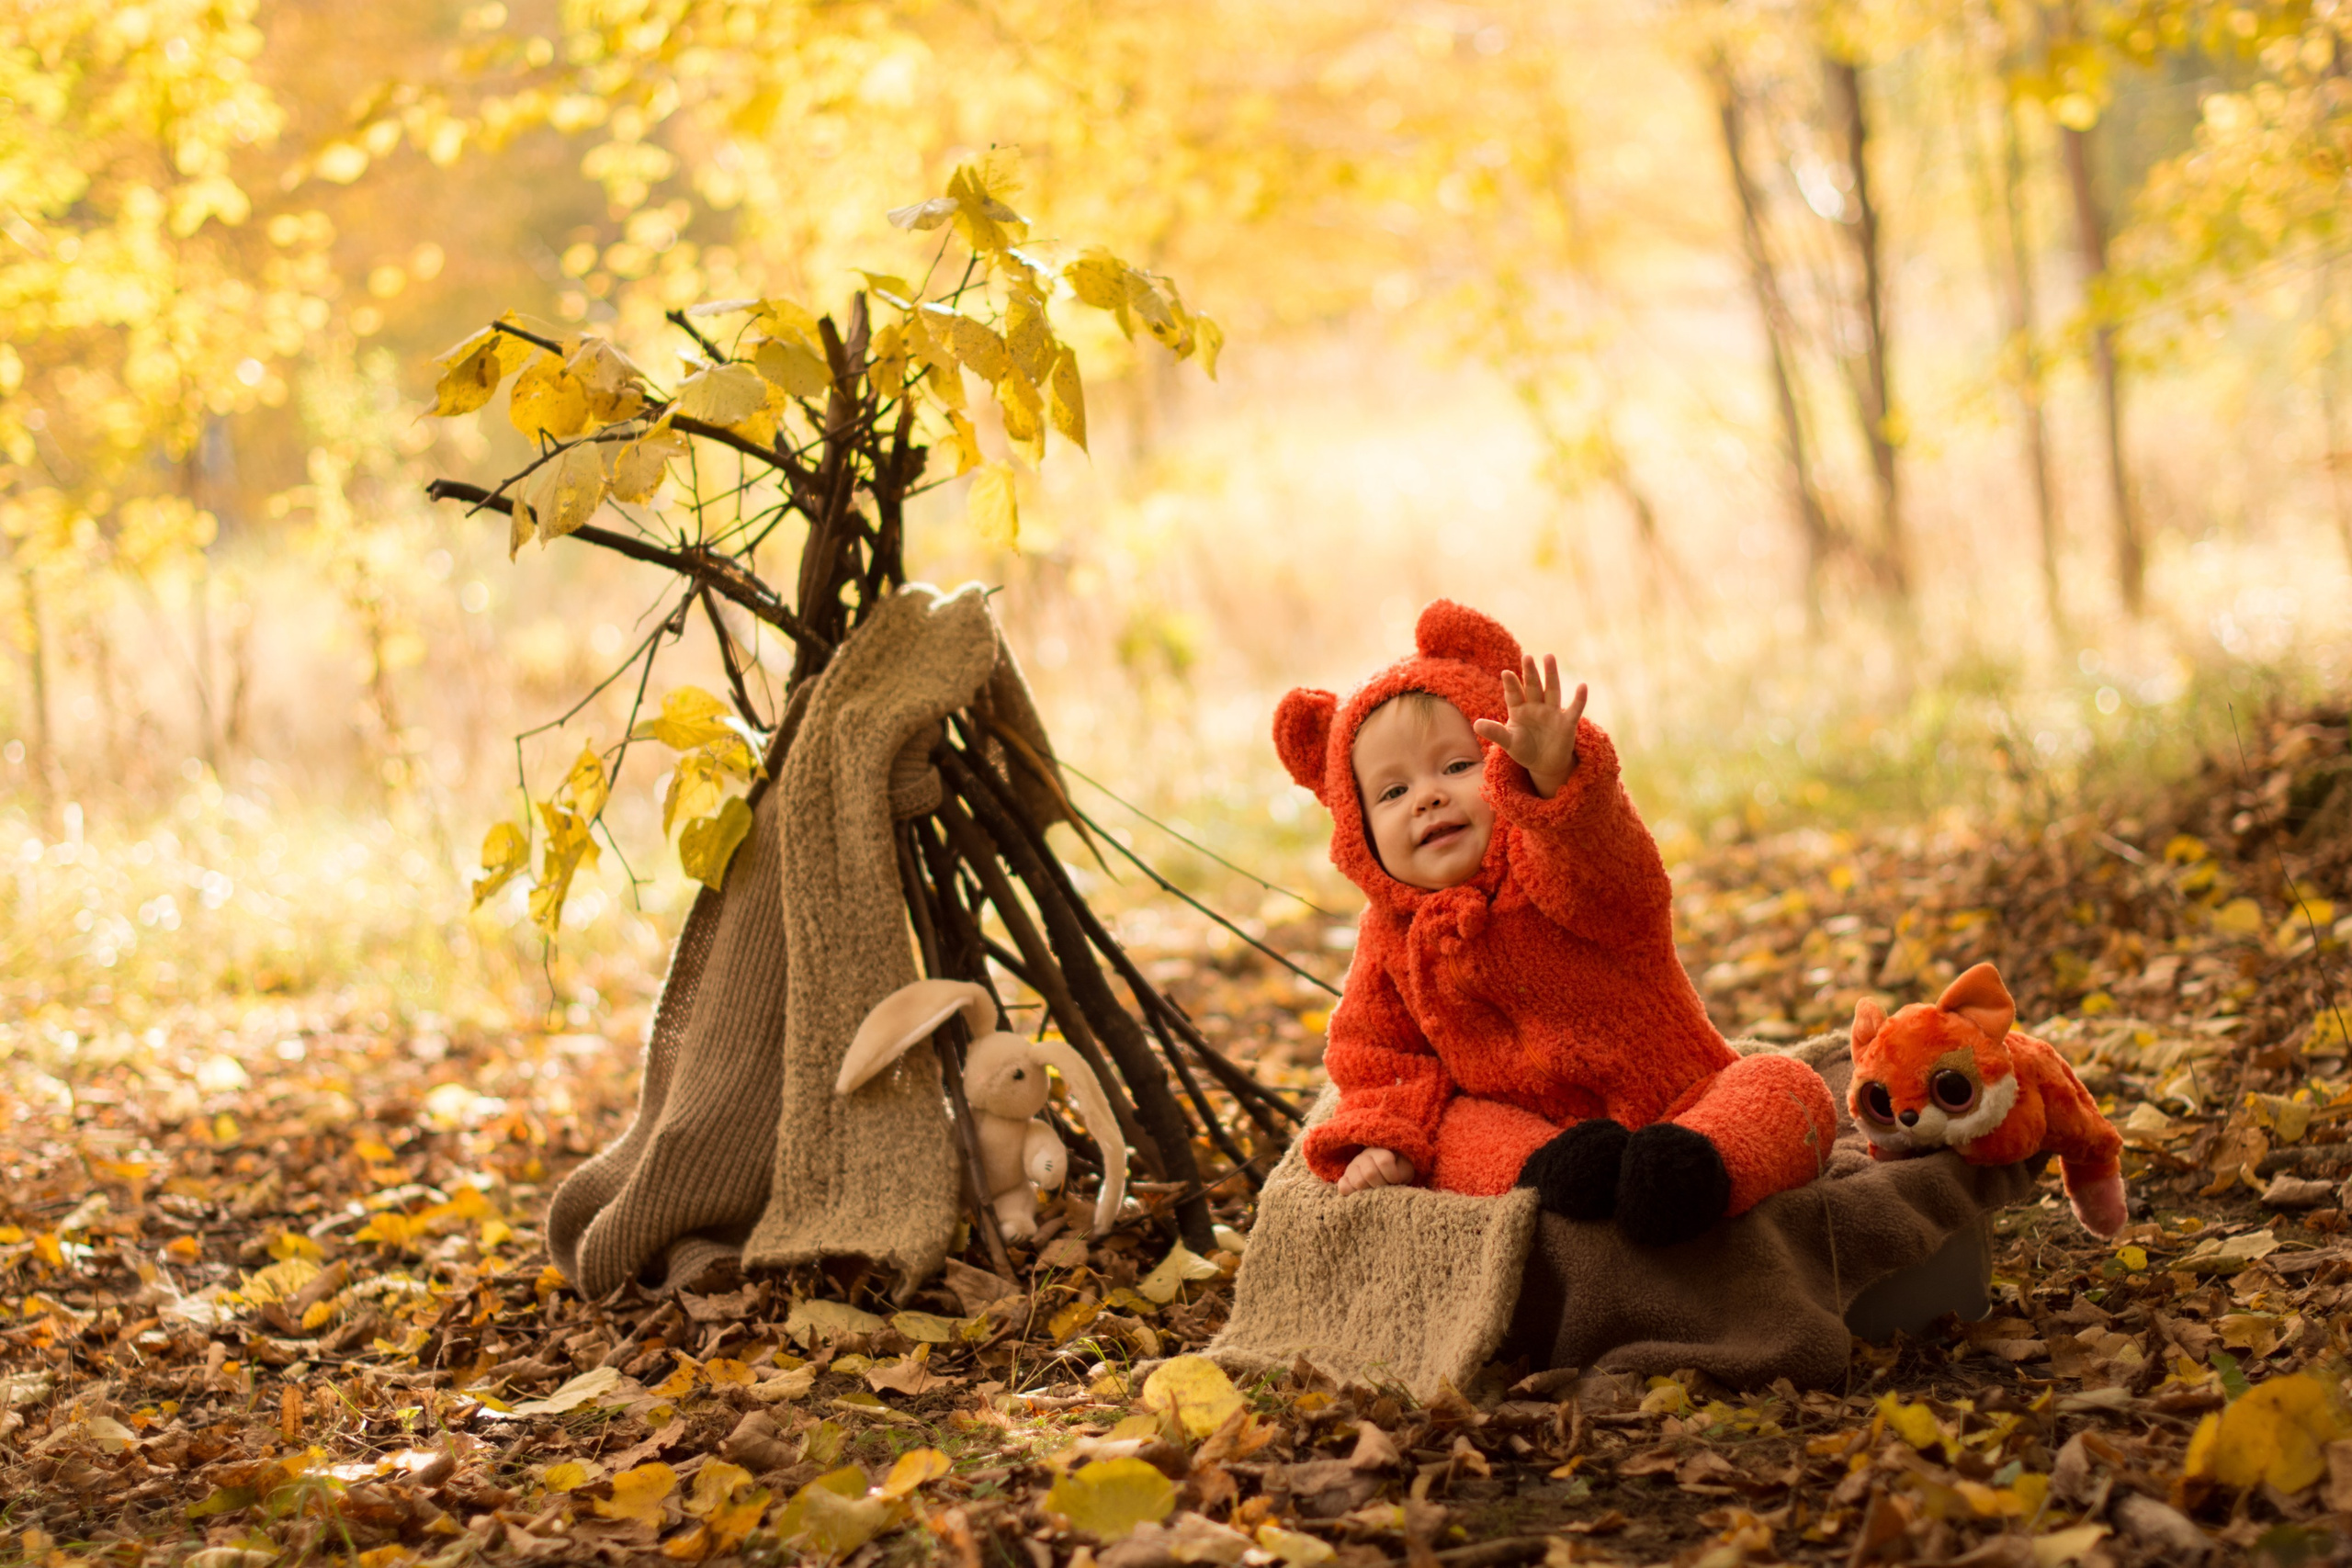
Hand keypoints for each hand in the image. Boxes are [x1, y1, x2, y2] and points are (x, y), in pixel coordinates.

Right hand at [1335, 1147, 1414, 1193]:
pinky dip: (1353, 1194)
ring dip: (1370, 1191)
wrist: (1386, 1173)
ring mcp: (1352, 1167)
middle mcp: (1363, 1156)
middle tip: (1386, 1188)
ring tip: (1376, 1191)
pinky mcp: (1345, 1179)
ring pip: (1357, 1182)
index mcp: (1380, 1150)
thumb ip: (1402, 1171)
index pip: (1384, 1161)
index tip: (1397, 1181)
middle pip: (1370, 1173)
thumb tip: (1391, 1182)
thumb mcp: (1405, 1168)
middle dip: (1381, 1185)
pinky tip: (1363, 1194)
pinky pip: (1343, 1187)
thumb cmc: (1398, 1170)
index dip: (1392, 1175)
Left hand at [1472, 654, 1586, 798]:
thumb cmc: (1524, 749)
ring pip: (1552, 690)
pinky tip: (1583, 686)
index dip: (1511, 685)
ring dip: (1551, 675)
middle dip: (1530, 673)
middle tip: (1526, 656)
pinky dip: (1579, 699)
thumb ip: (1495, 732)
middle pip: (1533, 686)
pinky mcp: (1567, 723)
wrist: (1544, 764)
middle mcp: (1536, 706)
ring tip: (1548, 657)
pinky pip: (1574, 709)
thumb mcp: (1508, 742)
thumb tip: (1476, 724)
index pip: (1514, 694)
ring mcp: (1552, 713)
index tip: (1506, 673)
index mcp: (1519, 709)